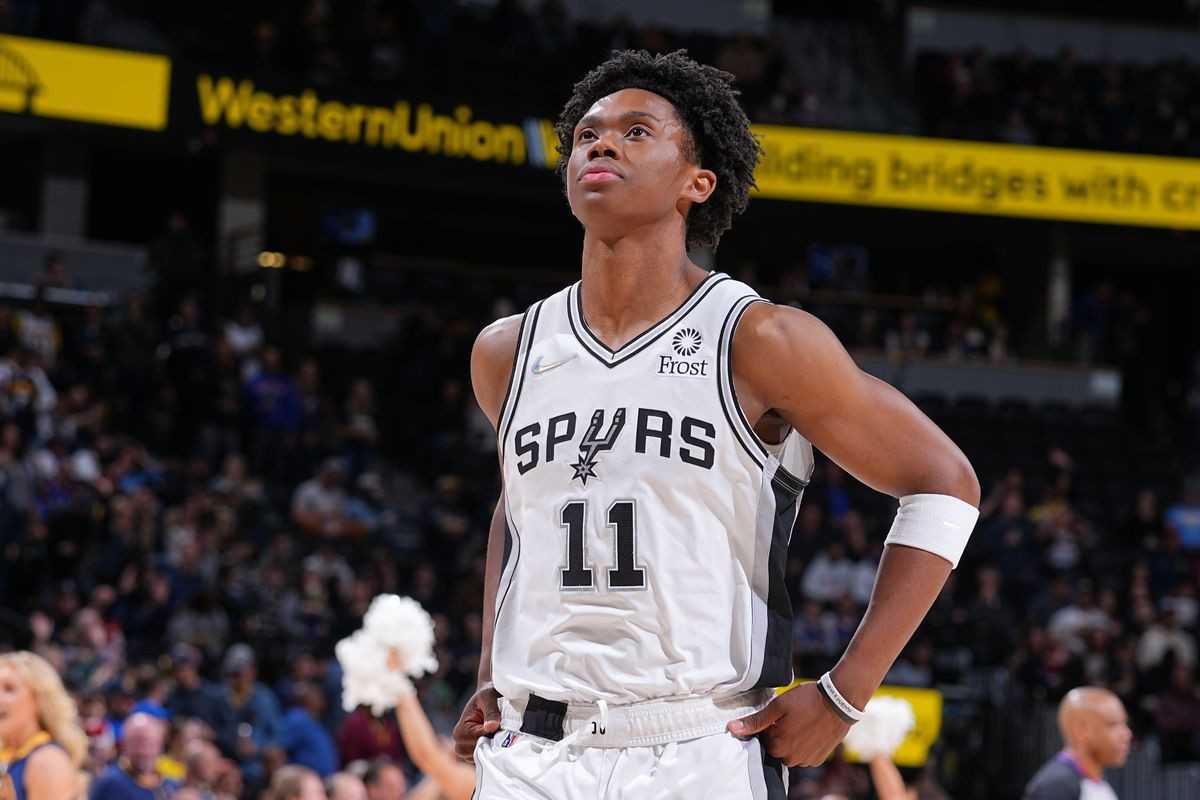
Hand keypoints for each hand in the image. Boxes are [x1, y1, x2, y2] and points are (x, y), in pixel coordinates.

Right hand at [452, 684, 500, 762]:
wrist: (491, 697)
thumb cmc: (487, 695)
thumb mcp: (489, 697)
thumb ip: (491, 712)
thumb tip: (492, 727)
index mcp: (460, 730)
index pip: (475, 740)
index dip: (488, 733)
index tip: (497, 724)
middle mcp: (461, 743)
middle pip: (474, 753)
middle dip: (488, 743)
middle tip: (497, 730)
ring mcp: (469, 750)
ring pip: (480, 758)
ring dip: (491, 747)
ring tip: (497, 733)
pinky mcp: (477, 752)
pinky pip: (484, 759)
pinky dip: (492, 751)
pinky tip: (497, 739)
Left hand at [726, 682, 849, 766]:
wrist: (839, 702)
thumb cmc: (807, 700)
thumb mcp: (778, 705)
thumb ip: (756, 720)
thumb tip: (732, 728)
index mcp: (778, 745)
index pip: (764, 738)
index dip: (770, 725)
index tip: (780, 715)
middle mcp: (791, 758)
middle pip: (776, 747)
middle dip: (780, 734)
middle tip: (791, 717)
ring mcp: (806, 760)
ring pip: (790, 752)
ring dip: (792, 740)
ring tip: (802, 722)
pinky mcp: (818, 759)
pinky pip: (804, 755)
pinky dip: (805, 745)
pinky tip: (810, 730)